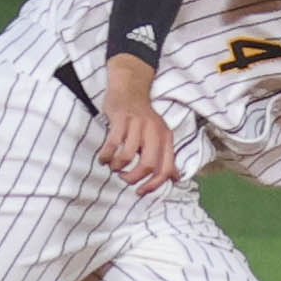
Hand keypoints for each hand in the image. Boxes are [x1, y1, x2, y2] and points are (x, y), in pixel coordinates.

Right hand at [98, 53, 176, 194]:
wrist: (130, 89)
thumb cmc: (143, 118)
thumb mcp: (160, 135)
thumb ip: (167, 157)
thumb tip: (176, 178)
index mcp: (166, 138)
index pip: (165, 169)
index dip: (153, 185)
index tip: (141, 191)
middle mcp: (154, 131)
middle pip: (147, 165)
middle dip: (134, 178)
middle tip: (125, 179)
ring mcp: (137, 125)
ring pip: (128, 156)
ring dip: (117, 167)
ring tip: (114, 166)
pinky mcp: (121, 119)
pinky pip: (112, 144)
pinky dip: (106, 156)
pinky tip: (104, 158)